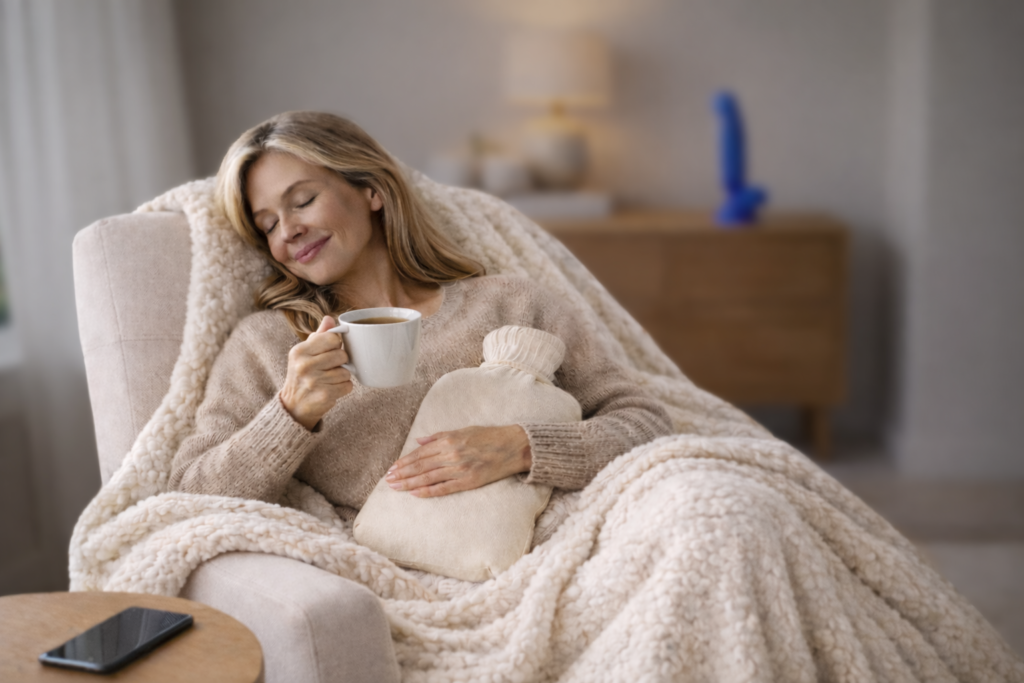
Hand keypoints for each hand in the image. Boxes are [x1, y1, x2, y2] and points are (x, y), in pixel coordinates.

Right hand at [279, 316, 352, 429]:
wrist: (294, 406)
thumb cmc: (301, 375)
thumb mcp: (304, 353)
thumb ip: (319, 336)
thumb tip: (330, 318)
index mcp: (300, 351)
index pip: (332, 338)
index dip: (336, 345)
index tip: (330, 351)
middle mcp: (305, 365)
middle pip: (342, 355)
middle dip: (340, 362)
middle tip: (330, 368)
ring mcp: (314, 381)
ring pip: (346, 372)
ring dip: (342, 376)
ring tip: (329, 379)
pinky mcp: (324, 395)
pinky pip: (348, 386)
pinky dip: (343, 388)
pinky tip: (331, 389)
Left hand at [385, 425, 532, 497]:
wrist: (514, 446)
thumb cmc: (489, 436)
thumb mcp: (463, 430)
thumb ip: (440, 436)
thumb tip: (419, 442)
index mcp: (450, 440)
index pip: (421, 453)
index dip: (405, 461)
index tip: (392, 467)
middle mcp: (452, 454)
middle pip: (421, 466)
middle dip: (402, 473)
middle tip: (388, 480)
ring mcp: (460, 469)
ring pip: (428, 477)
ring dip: (410, 483)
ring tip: (396, 487)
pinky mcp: (469, 481)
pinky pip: (444, 488)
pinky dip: (429, 491)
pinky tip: (416, 494)